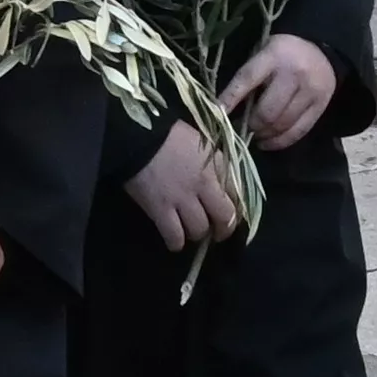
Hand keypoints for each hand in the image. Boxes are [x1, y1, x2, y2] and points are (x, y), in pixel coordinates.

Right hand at [128, 122, 237, 252]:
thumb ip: (214, 161)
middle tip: (217, 233)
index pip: (238, 195)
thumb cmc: (168, 132)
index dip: (235, 209)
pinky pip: (174, 236)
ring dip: (197, 234)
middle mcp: (205, 185)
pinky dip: (176, 243)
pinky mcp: (160, 209)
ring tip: (191, 232)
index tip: (229, 214)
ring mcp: (183, 199)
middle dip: (223, 230)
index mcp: (217, 165)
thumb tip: (222, 180)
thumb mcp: (201, 140)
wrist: (137, 135)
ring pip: (200, 230)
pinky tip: (174, 242)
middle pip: (224, 218)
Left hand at [221, 35, 337, 148]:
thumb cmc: (282, 53)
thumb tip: (227, 109)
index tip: (218, 114)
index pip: (247, 79)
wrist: (322, 50)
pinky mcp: (320, 105)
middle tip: (243, 127)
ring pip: (282, 124)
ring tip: (255, 135)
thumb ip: (249, 77)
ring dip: (264, 135)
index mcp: (274, 56)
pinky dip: (280, 142)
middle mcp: (294, 74)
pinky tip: (268, 142)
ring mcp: (310, 91)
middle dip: (251, 124)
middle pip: (267, 111)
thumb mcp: (262, 53)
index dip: (231, 98)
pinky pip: (299, 131)